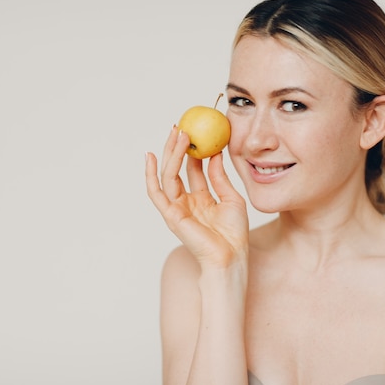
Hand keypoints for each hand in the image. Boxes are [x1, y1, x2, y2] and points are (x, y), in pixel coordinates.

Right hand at [145, 126, 248, 268]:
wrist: (231, 257)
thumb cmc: (234, 234)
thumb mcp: (231, 198)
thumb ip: (219, 177)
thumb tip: (214, 154)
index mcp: (200, 199)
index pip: (193, 169)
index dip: (193, 151)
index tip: (196, 131)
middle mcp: (186, 201)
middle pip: (177, 169)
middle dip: (177, 148)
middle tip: (181, 127)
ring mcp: (176, 208)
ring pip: (168, 175)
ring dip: (170, 153)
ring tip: (178, 133)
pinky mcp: (171, 214)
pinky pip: (156, 192)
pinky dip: (150, 175)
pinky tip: (150, 157)